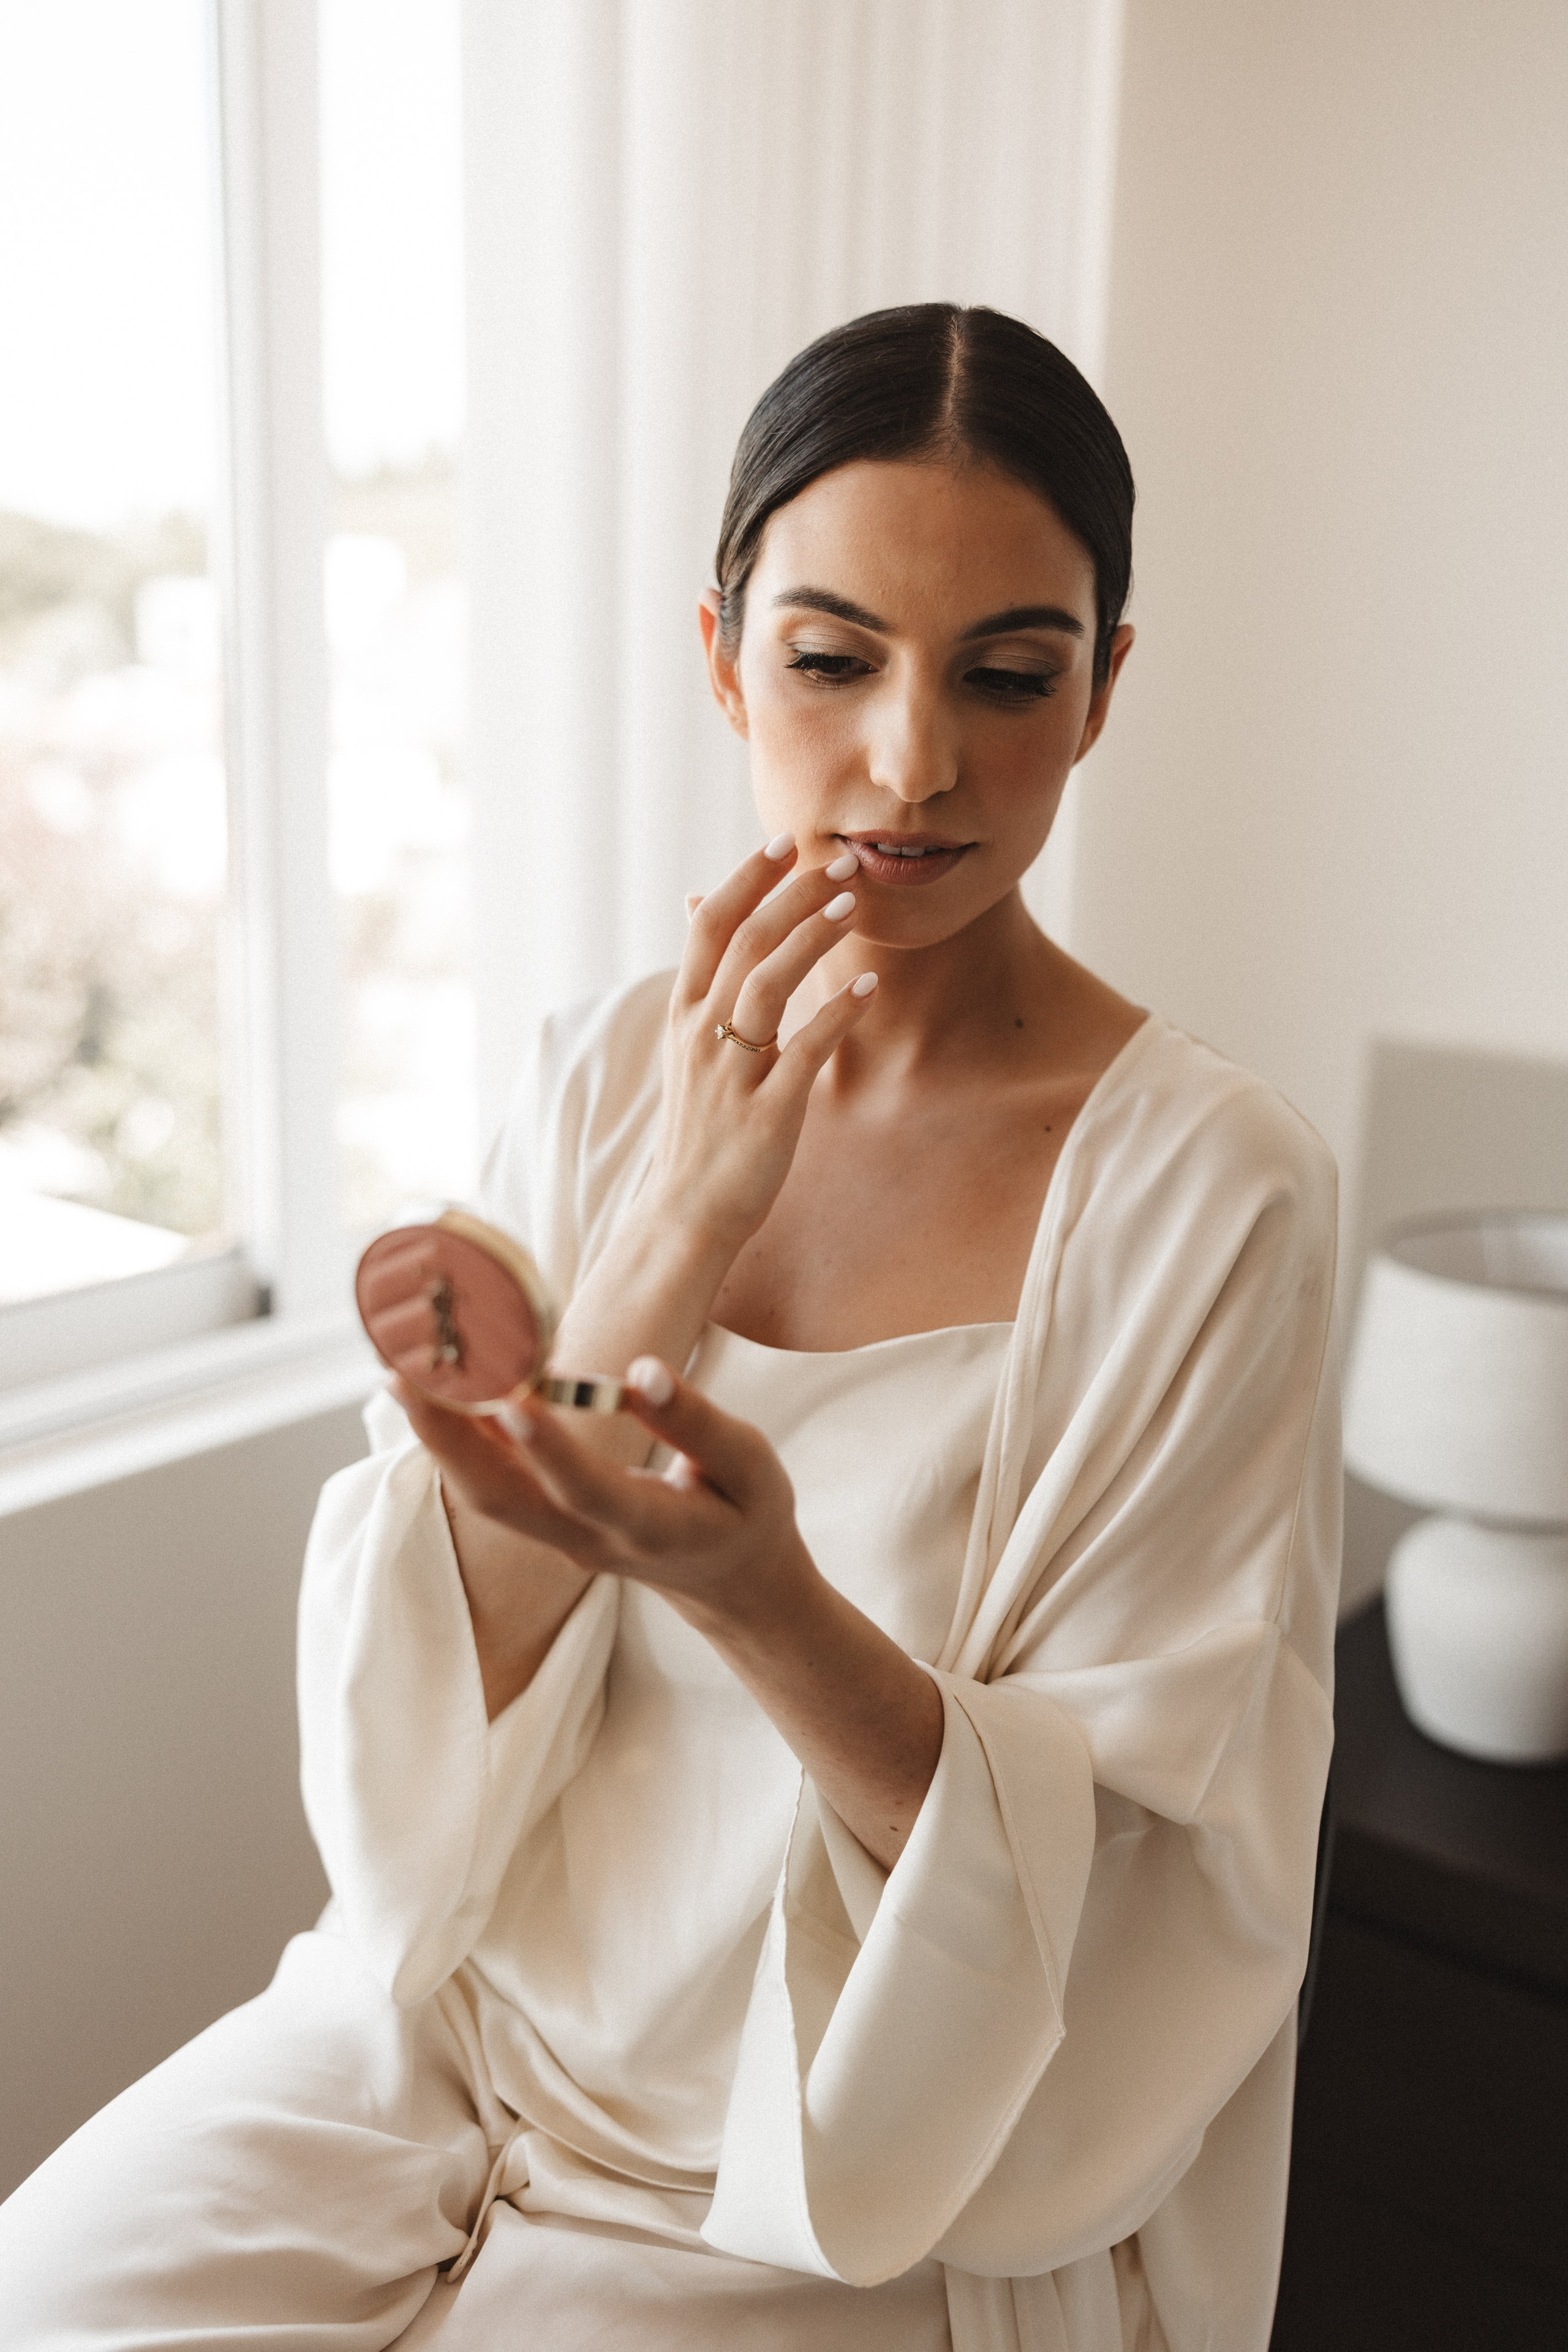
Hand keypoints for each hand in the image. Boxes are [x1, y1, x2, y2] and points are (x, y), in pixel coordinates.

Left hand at [393, 1355, 807, 1628]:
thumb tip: (640, 1369)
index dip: (548, 1447)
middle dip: (448, 1441)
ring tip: (398, 1370)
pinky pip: (487, 1483)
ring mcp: (556, 1537)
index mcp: (648, 1527)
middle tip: (403, 1375)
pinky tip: (429, 1389)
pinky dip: (453, 1438)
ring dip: (436, 1437)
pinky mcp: (542, 1521)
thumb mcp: (750, 1467)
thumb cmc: (743, 1514)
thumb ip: (697, 1422)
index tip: (513, 1396)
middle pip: (500, 1500)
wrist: (729, 1582)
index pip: (586, 1490)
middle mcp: (586, 1539)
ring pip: (482, 1494)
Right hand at [645, 834, 877, 1256]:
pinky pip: (804, 1049)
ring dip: (811, 937)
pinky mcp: (765, 1111)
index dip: (747, 877)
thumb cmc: (701, 1126)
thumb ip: (705, 982)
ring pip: (766, 983)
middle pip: (742, 941)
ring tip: (851, 905)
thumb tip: (698, 907)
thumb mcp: (691, 1047)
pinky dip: (837, 1012)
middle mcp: (701, 1035)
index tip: (786, 841)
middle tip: (839, 861)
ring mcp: (730, 1072)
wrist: (687, 1212)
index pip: (709, 925)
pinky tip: (868, 985)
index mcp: (684, 1013)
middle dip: (791, 893)